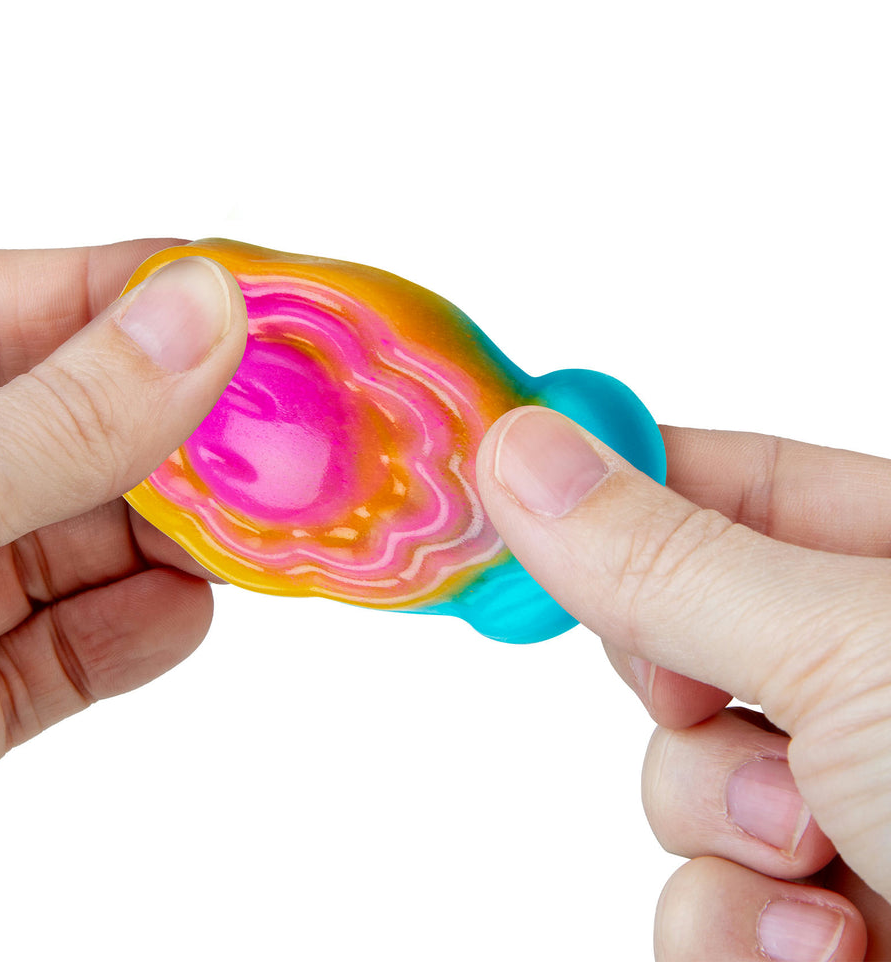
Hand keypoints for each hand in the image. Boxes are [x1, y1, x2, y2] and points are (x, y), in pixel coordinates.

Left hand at [0, 240, 245, 948]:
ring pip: (52, 552)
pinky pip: (41, 662)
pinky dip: (122, 637)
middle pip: (38, 436)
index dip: (117, 296)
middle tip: (270, 425)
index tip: (234, 297)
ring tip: (248, 527)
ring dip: (159, 540)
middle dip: (161, 432)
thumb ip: (64, 415)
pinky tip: (183, 615)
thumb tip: (198, 313)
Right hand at [478, 409, 890, 960]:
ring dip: (713, 823)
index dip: (614, 480)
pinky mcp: (827, 920)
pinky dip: (732, 931)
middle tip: (710, 701)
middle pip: (677, 635)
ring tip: (815, 852)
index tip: (510, 480)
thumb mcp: (853, 653)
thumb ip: (667, 559)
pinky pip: (701, 901)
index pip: (721, 478)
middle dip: (673, 685)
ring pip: (678, 778)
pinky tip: (825, 949)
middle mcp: (875, 677)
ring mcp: (850, 800)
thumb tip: (522, 452)